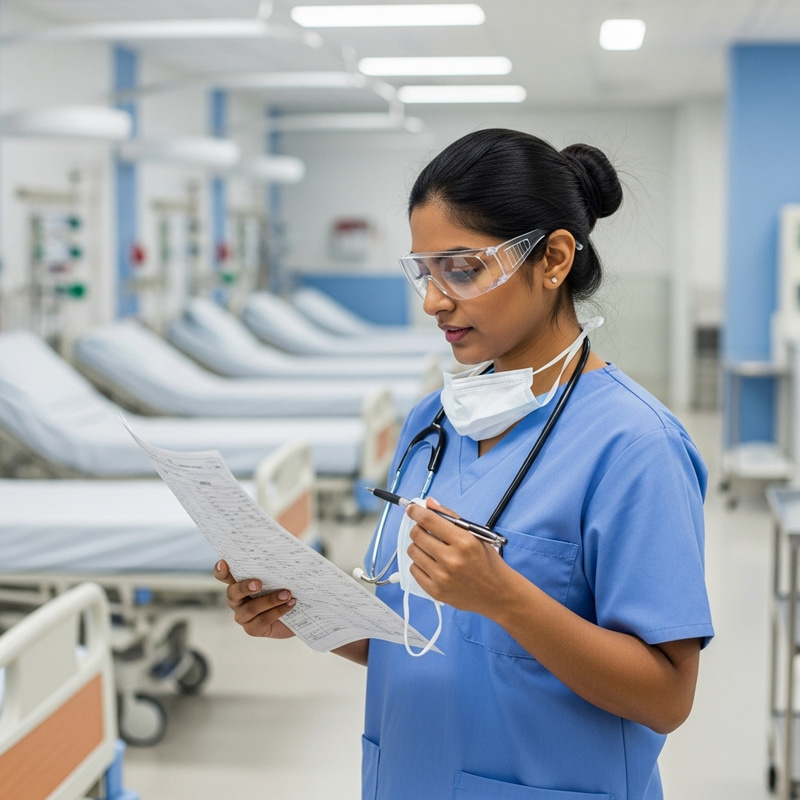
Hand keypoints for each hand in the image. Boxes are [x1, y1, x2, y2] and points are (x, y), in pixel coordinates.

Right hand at [213, 559, 296, 639]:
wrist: (300, 611)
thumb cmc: (288, 586)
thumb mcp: (283, 573)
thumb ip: (278, 562)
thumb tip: (286, 546)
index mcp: (240, 581)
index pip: (224, 575)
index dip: (220, 570)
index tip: (224, 562)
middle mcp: (237, 599)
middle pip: (232, 593)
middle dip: (244, 587)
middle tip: (259, 583)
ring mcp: (243, 615)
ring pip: (250, 608)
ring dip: (269, 600)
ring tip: (287, 594)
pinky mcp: (253, 628)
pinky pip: (261, 621)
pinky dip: (277, 611)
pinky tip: (290, 604)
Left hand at [404, 497, 510, 614]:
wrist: (498, 594)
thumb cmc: (488, 563)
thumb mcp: (476, 536)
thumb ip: (452, 517)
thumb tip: (429, 503)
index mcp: (464, 542)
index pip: (429, 520)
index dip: (416, 512)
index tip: (411, 509)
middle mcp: (451, 559)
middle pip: (417, 535)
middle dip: (418, 529)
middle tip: (425, 531)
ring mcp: (442, 577)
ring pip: (413, 551)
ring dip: (418, 546)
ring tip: (432, 549)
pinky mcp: (435, 591)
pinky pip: (414, 570)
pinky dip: (419, 564)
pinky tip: (432, 564)